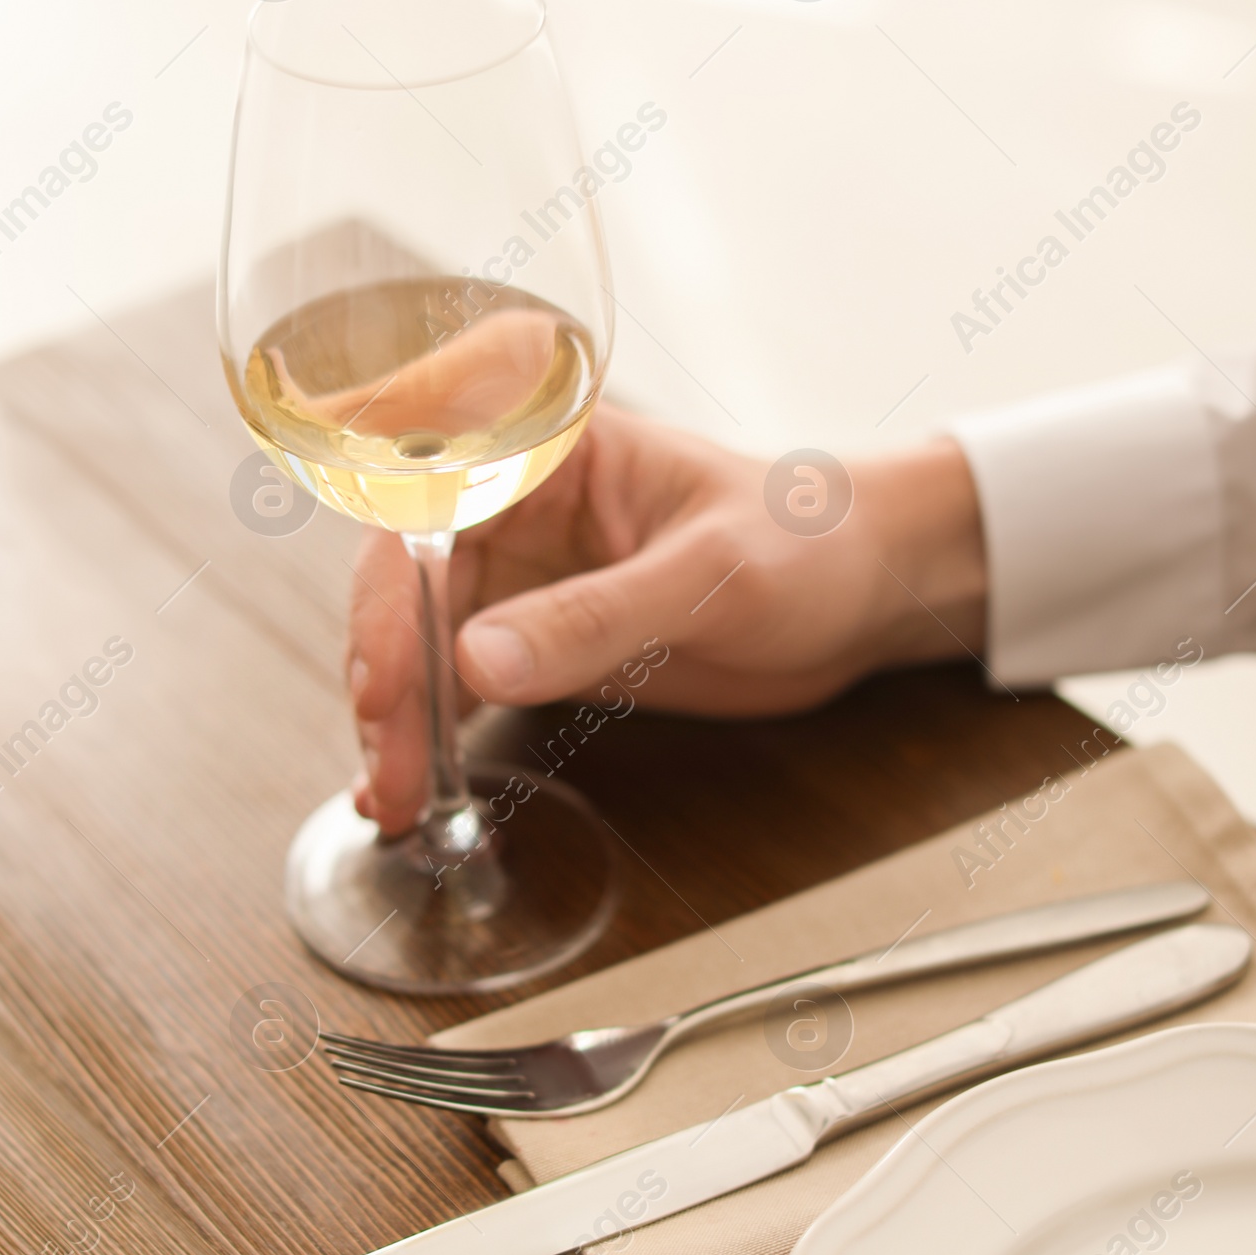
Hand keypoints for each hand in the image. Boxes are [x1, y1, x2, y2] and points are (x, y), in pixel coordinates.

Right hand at [347, 403, 986, 833]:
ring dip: (402, 724)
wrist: (870, 590)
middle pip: (407, 589)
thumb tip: (479, 660)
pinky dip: (439, 738)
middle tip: (390, 773)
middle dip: (388, 682)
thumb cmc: (811, 542)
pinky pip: (467, 687)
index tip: (385, 682)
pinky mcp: (545, 643)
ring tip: (396, 801)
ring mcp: (528, 580)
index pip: (429, 509)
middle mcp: (521, 510)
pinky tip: (424, 791)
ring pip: (425, 646)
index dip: (388, 595)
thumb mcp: (711, 577)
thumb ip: (595, 616)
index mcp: (552, 453)